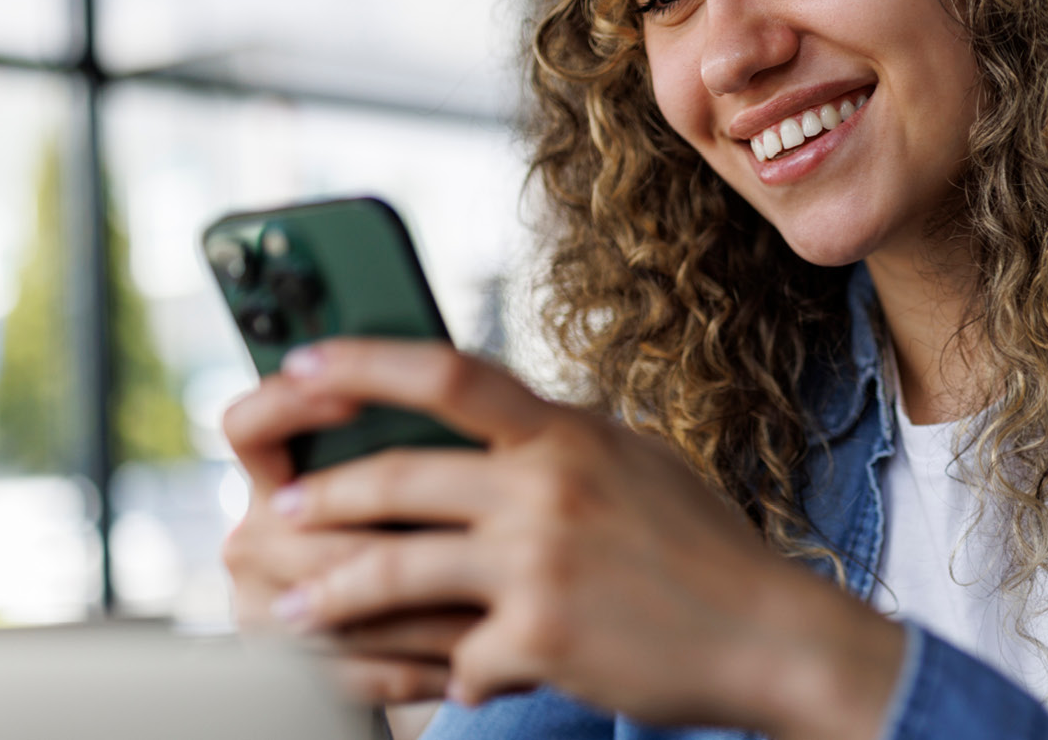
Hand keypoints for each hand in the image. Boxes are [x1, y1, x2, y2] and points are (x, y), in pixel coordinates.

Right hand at [220, 365, 474, 702]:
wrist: (416, 630)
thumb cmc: (432, 532)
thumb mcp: (423, 480)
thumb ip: (424, 446)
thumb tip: (465, 402)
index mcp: (276, 478)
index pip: (249, 425)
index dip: (287, 404)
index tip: (352, 397)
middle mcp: (255, 537)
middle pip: (315, 523)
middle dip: (405, 530)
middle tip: (485, 526)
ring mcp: (265, 607)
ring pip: (344, 600)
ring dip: (429, 608)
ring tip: (504, 606)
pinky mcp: (293, 671)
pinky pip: (357, 671)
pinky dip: (421, 669)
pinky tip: (474, 665)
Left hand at [242, 339, 905, 738]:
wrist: (770, 635)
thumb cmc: (704, 551)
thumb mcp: (635, 463)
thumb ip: (559, 439)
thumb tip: (489, 415)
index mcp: (567, 435)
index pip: (448, 374)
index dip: (362, 365)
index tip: (300, 365)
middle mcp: (549, 487)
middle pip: (398, 478)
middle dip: (323, 498)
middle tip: (277, 513)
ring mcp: (541, 563)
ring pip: (396, 570)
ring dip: (329, 593)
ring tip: (288, 608)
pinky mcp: (542, 637)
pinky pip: (458, 658)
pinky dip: (451, 673)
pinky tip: (450, 682)